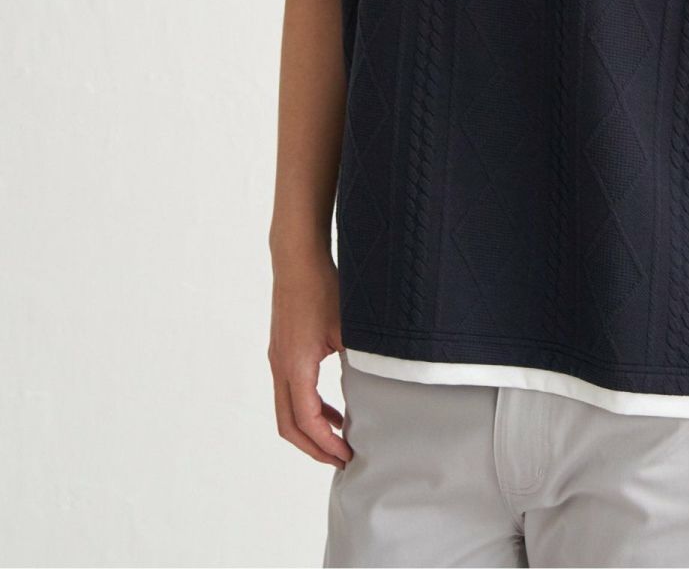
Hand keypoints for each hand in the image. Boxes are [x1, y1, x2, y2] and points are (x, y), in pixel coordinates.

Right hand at [267, 251, 352, 467]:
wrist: (297, 258)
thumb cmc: (322, 287)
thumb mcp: (348, 326)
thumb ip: (361, 360)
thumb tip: (382, 387)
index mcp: (295, 365)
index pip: (307, 420)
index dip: (326, 444)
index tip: (348, 455)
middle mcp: (280, 367)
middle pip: (288, 426)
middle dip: (314, 448)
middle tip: (341, 460)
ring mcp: (278, 359)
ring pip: (286, 411)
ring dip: (310, 429)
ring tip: (340, 439)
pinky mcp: (281, 350)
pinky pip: (290, 392)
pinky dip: (308, 408)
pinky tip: (332, 409)